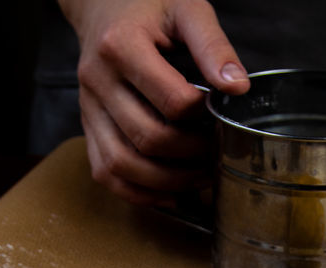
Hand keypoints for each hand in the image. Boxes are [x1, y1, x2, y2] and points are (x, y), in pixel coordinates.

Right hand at [59, 0, 249, 204]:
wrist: (102, 6)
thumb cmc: (148, 6)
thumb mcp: (187, 9)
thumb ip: (213, 46)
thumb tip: (237, 88)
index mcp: (121, 47)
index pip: (172, 101)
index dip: (203, 116)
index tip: (219, 114)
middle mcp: (98, 81)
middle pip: (147, 138)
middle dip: (190, 154)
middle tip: (216, 152)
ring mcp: (88, 108)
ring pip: (121, 164)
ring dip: (166, 181)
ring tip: (199, 177)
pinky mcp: (88, 126)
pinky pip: (104, 172)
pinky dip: (137, 192)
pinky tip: (168, 191)